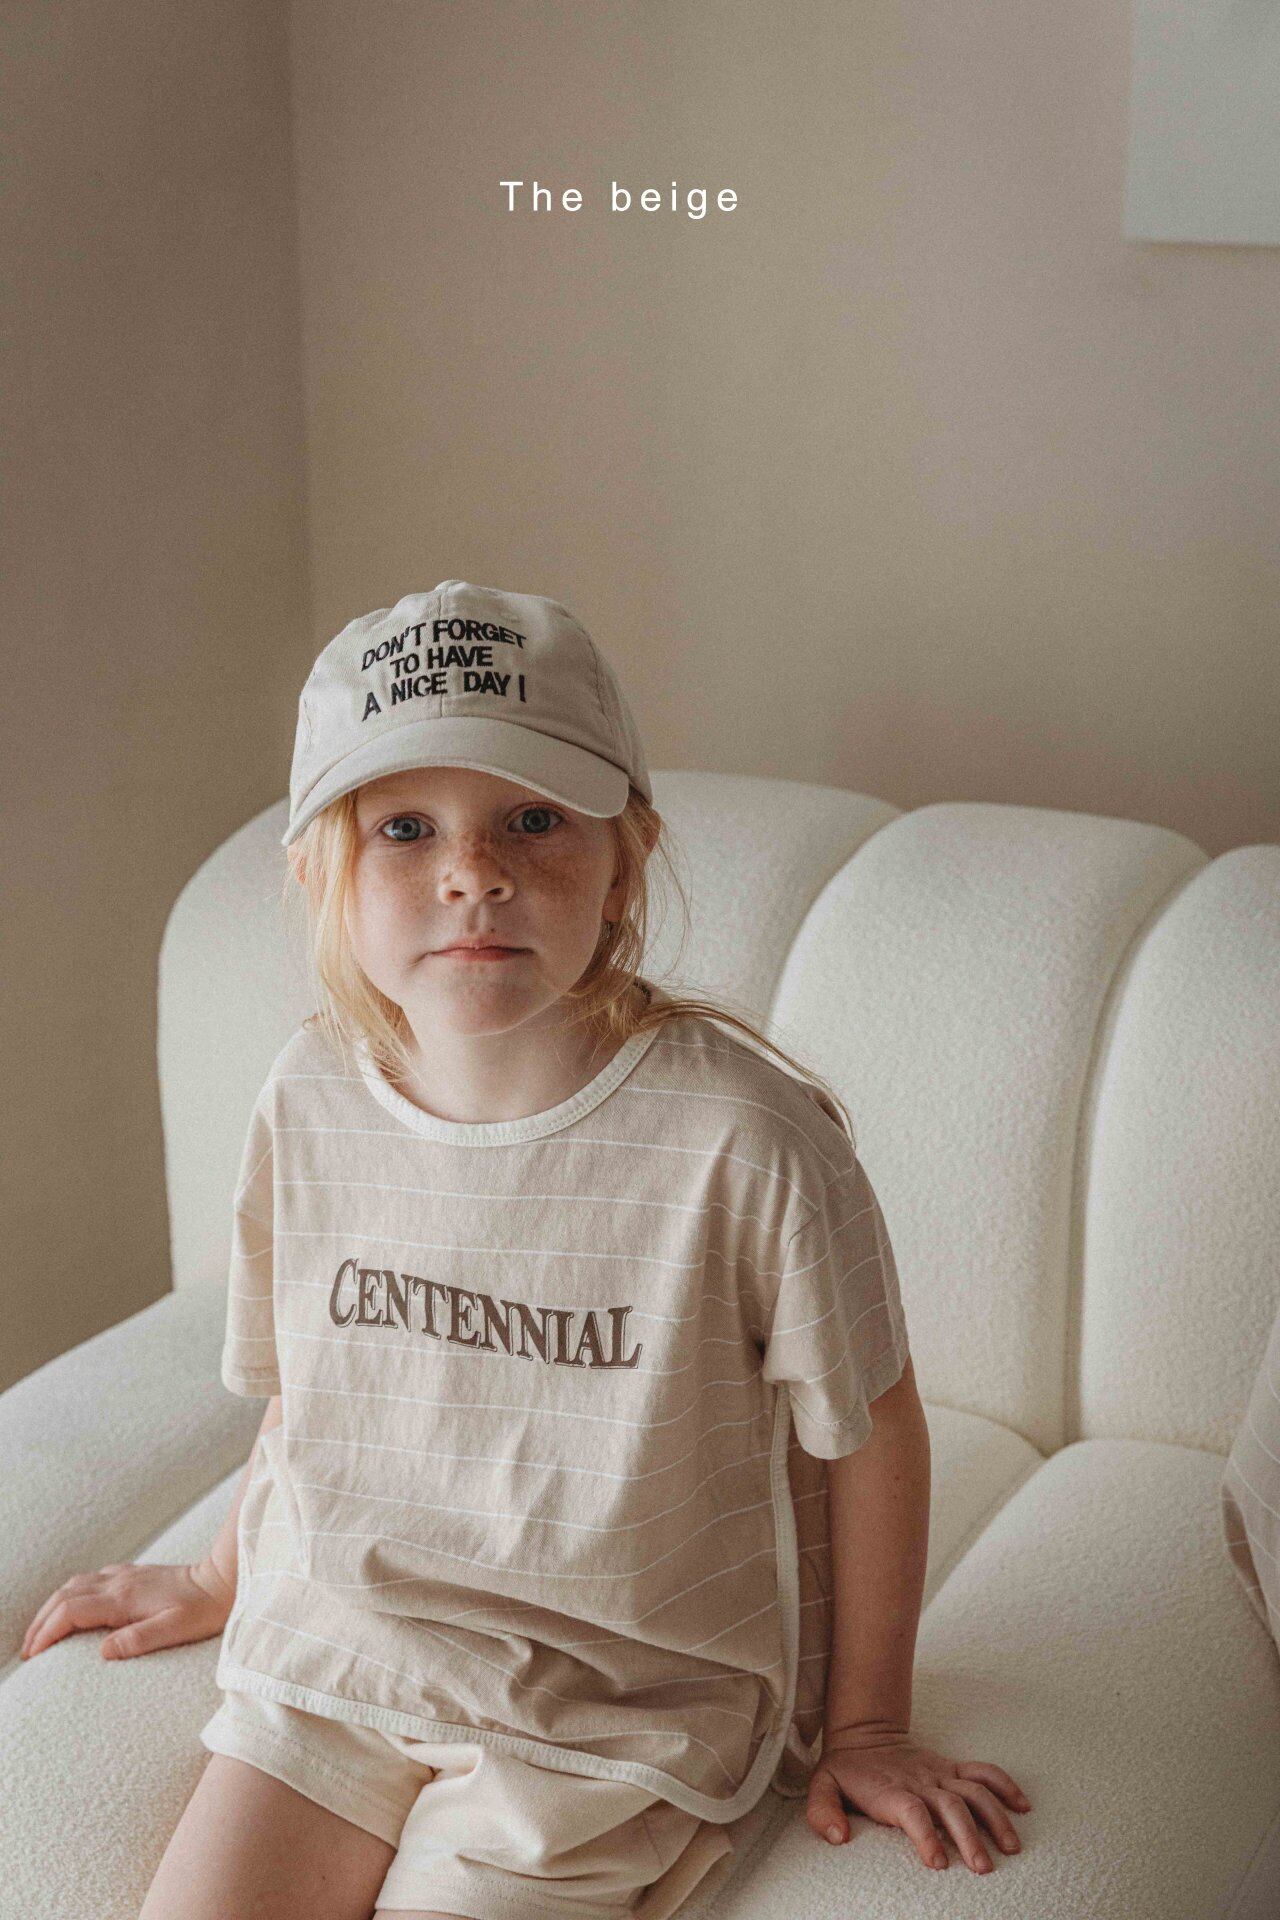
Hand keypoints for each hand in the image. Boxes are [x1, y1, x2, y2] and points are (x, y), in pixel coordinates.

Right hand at [19, 1558, 235, 1662]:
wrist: (224, 1580)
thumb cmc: (203, 1610)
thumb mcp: (174, 1631)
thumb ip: (138, 1640)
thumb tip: (102, 1652)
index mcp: (123, 1598)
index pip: (70, 1611)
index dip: (46, 1632)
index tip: (33, 1655)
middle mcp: (119, 1582)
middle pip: (64, 1595)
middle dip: (41, 1621)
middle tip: (28, 1649)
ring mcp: (126, 1575)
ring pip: (75, 1584)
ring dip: (52, 1607)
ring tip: (41, 1632)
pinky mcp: (134, 1574)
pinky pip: (91, 1579)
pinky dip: (71, 1594)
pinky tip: (73, 1608)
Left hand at [807, 1723, 1031, 1873]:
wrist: (864, 1734)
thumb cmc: (846, 1770)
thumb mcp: (821, 1787)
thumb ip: (823, 1812)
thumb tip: (837, 1837)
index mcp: (891, 1791)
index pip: (911, 1812)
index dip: (925, 1835)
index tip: (938, 1863)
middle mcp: (920, 1782)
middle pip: (950, 1806)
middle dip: (969, 1836)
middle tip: (983, 1867)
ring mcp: (940, 1774)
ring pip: (973, 1791)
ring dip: (994, 1817)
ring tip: (1012, 1847)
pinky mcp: (952, 1768)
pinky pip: (983, 1771)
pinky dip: (1004, 1785)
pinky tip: (1023, 1806)